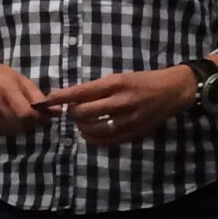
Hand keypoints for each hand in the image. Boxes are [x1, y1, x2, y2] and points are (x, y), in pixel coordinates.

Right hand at [0, 50, 44, 136]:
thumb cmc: (1, 75)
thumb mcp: (21, 80)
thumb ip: (38, 97)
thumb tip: (57, 112)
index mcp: (5, 89)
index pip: (26, 114)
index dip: (38, 119)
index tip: (45, 117)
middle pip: (18, 124)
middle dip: (30, 124)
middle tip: (33, 118)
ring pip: (8, 131)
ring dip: (19, 128)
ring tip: (20, 118)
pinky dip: (6, 129)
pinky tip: (7, 119)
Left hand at [37, 69, 194, 145]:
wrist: (172, 91)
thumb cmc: (142, 81)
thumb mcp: (119, 77)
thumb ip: (97, 88)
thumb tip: (72, 97)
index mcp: (114, 84)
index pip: (80, 92)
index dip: (60, 98)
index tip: (45, 101)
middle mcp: (119, 101)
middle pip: (83, 112)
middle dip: (72, 113)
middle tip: (70, 112)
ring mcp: (127, 119)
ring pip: (93, 128)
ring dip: (81, 127)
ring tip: (80, 123)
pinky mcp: (133, 133)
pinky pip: (106, 141)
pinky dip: (93, 139)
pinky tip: (90, 134)